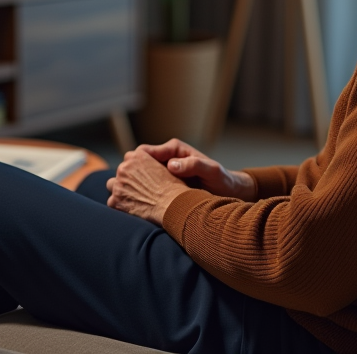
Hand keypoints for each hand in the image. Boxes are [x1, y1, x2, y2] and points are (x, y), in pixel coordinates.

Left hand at [106, 149, 190, 224]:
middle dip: (128, 179)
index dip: (136, 168)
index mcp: (137, 156)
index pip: (129, 158)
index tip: (142, 176)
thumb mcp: (165, 166)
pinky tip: (133, 209)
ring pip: (113, 185)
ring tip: (134, 198)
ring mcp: (118, 184)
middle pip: (121, 171)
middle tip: (140, 189)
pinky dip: (121, 206)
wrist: (172, 205)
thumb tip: (148, 167)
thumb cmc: (174, 187)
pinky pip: (113, 202)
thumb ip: (151, 163)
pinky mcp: (115, 201)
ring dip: (120, 190)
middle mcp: (124, 168)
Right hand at [136, 138, 257, 200]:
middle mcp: (168, 159)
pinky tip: (141, 205)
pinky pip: (150, 187)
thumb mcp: (211, 170)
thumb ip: (194, 165)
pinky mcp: (167, 185)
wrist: (228, 191)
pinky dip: (144, 194)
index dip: (135, 162)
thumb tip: (172, 165)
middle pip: (139, 163)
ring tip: (131, 198)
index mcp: (175, 150)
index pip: (145, 151)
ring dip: (136, 186)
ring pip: (142, 176)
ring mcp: (166, 172)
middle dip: (132, 174)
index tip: (130, 174)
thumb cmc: (221, 179)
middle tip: (127, 188)